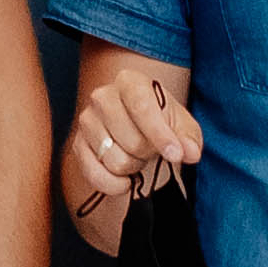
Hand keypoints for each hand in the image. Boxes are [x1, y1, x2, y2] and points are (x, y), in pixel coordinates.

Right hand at [62, 50, 203, 261]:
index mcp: (130, 81)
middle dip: (149, 154)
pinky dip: (115, 185)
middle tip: (152, 149)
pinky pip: (96, 176)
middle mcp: (102, 96)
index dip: (160, 134)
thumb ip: (189, 138)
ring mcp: (86, 121)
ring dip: (133, 167)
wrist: (135, 129)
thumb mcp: (182, 125)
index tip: (176, 155)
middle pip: (132, 140)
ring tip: (136, 155)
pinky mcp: (77, 146)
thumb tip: (190, 152)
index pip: (142, 107)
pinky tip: (125, 179)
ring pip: (116, 161)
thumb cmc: (160, 122)